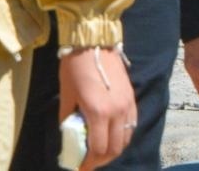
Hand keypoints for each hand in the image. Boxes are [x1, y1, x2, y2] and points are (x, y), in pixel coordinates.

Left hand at [58, 47, 136, 168]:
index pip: (98, 149)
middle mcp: (116, 111)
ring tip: (101, 150)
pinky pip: (132, 124)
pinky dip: (123, 135)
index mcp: (98, 112)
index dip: (89, 163)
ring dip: (114, 149)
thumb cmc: (75, 67)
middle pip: (115, 148)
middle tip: (90, 161)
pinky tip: (113, 134)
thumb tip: (70, 136)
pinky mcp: (132, 97)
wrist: (94, 41)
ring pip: (126, 138)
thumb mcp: (66, 95)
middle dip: (102, 160)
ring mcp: (127, 104)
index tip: (81, 167)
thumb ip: (68, 119)